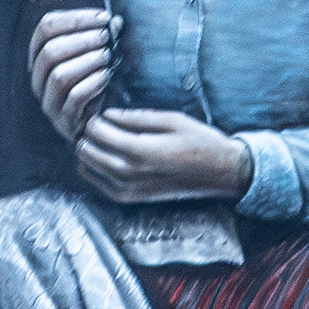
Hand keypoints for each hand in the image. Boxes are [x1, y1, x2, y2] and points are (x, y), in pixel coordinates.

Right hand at [27, 6, 118, 144]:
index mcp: (41, 56)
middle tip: (106, 37)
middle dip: (82, 40)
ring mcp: (49, 102)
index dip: (75, 18)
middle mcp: (39, 78)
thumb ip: (103, 37)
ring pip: (59, 76)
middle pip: (49, 51)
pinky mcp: (64, 121)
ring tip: (108, 56)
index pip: (46, 28)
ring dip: (87, 61)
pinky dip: (92, 84)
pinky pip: (73, 99)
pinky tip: (107, 76)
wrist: (103, 123)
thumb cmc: (99, 82)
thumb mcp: (99, 54)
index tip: (103, 17)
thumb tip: (115, 21)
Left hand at [74, 108, 252, 205]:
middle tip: (97, 121)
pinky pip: (98, 183)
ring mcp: (128, 190)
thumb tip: (107, 114)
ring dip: (89, 150)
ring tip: (101, 136)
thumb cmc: (199, 142)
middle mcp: (129, 174)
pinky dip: (94, 168)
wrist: (220, 172)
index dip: (94, 117)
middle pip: (87, 150)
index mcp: (140, 151)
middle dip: (87, 133)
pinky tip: (103, 155)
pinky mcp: (131, 198)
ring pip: (88, 167)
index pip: (97, 132)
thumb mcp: (171, 120)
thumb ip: (136, 118)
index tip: (101, 110)